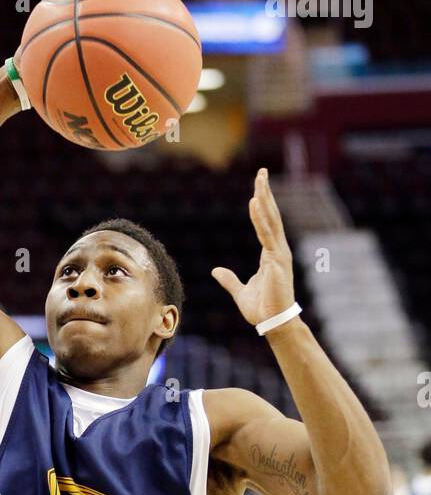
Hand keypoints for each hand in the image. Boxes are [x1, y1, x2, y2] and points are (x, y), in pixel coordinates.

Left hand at [211, 169, 294, 327]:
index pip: (266, 224)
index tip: (258, 188)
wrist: (273, 323)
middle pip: (271, 216)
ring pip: (271, 220)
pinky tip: (255, 202)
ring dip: (265, 198)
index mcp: (271, 255)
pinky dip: (261, 218)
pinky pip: (267, 235)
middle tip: (262, 172)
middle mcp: (277, 250)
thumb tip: (216, 271)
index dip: (263, 205)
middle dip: (266, 192)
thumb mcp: (240, 292)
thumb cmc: (262, 309)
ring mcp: (279, 254)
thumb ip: (229, 280)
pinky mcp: (276, 261)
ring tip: (260, 178)